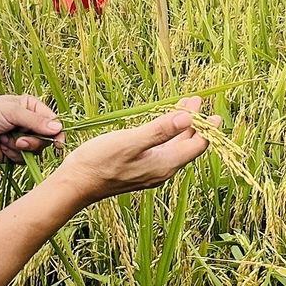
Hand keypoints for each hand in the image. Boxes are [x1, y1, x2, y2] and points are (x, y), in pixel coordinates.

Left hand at [0, 95, 66, 162]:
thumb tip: (58, 128)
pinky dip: (14, 155)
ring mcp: (21, 139)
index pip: (52, 121)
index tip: (58, 142)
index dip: (56, 132)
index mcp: (30, 108)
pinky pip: (24, 159)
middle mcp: (28, 123)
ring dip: (20, 148)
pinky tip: (1, 146)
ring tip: (5, 140)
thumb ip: (36, 121)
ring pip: (36, 150)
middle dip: (33, 141)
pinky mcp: (14, 153)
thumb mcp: (12, 112)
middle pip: (46, 138)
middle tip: (20, 140)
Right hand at [52, 98, 208, 205]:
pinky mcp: (139, 168)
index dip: (205, 126)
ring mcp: (151, 170)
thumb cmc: (99, 163)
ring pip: (174, 146)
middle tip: (198, 100)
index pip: (196, 145)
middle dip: (195, 123)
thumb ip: (159, 130)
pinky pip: (162, 149)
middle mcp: (162, 169)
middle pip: (187, 145)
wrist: (75, 185)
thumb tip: (188, 117)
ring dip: (181, 126)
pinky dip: (167, 133)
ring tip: (184, 106)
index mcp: (164, 164)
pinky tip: (161, 124)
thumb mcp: (130, 142)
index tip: (210, 108)